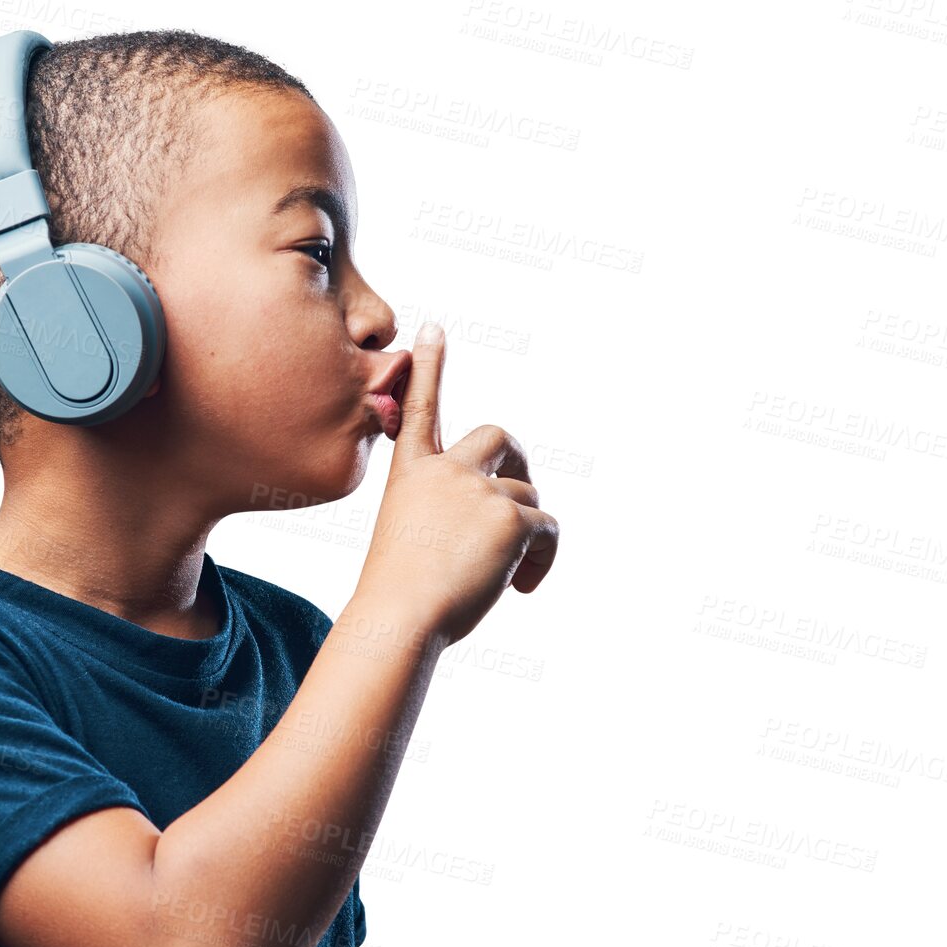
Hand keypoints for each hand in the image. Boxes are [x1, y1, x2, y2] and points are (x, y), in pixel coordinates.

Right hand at [355, 322, 559, 647]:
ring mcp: (478, 489)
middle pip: (498, 437)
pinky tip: (522, 587)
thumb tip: (503, 522)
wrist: (399, 617)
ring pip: (528, 497)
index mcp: (411, 474)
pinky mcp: (510, 516)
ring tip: (506, 576)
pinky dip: (544, 560)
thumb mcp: (410, 541)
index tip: (434, 329)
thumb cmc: (398, 596)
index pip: (421, 407)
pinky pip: (548, 528)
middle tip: (518, 505)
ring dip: (527, 535)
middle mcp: (444, 471)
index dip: (429, 367)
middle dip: (518, 463)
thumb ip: (445, 517)